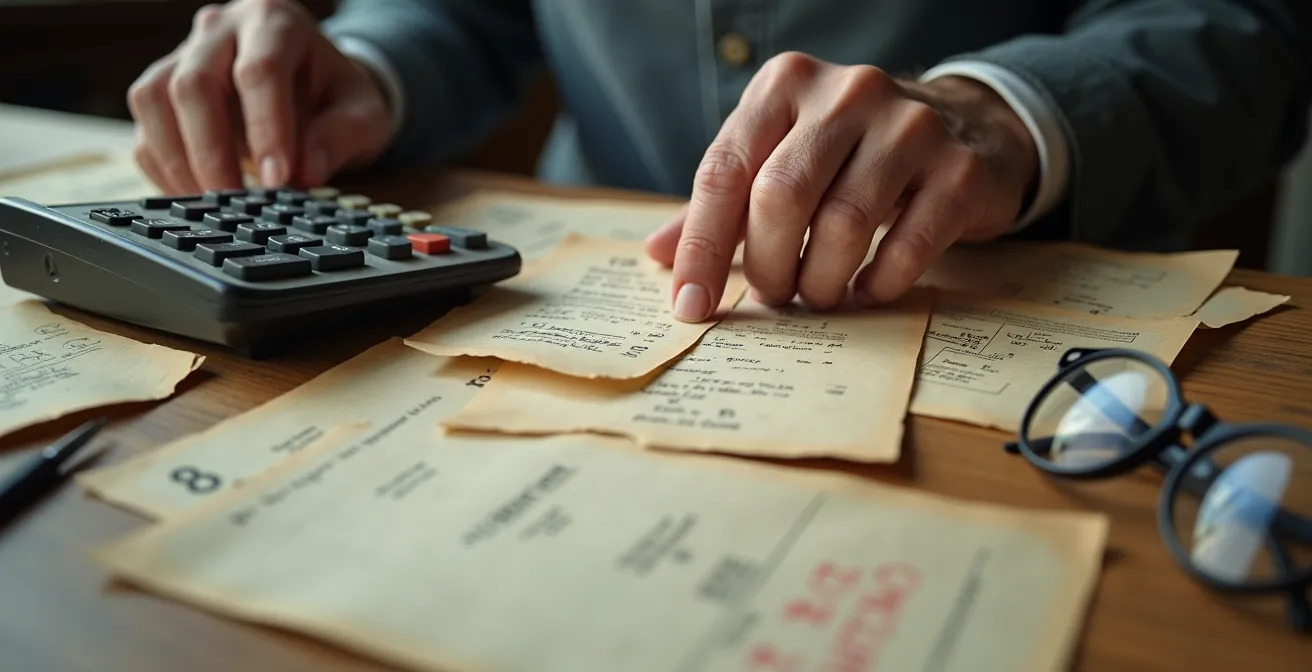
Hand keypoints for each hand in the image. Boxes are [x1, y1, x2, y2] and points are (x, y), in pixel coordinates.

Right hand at [126, 0, 391, 192]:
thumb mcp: (363, 114)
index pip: (260, 70)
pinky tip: (195, 198)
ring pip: (155, 100)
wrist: (313, 85)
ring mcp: (182, 55)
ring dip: (179, 161)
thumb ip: (341, 137)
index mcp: (275, 21)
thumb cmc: (336, 97)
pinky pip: (145, 128)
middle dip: (213, 152)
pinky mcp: (161, 89)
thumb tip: (303, 173)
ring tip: (214, 205)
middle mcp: (220, 28)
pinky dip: (164, 169)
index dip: (266, 128)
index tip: (277, 179)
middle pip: (194, 83)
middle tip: (236, 201)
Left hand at [645, 52, 1038, 319]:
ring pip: (843, 223)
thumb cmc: (850, 154)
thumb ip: (721, 203)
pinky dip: (878, 282)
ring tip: (816, 295)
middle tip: (771, 294)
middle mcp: (847, 93)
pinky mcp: (959, 170)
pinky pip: (909, 244)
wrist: (966, 129)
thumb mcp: (781, 158)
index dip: (701, 247)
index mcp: (785, 85)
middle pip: (780, 196)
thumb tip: (659, 253)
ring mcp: (910, 126)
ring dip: (819, 280)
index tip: (690, 305)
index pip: (724, 171)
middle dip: (766, 265)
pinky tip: (866, 291)